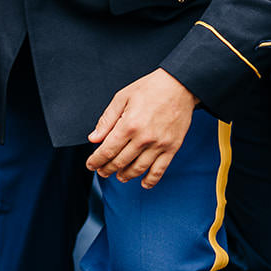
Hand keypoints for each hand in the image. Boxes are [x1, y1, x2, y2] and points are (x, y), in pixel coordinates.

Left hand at [84, 69, 199, 188]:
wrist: (179, 86)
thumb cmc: (149, 88)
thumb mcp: (122, 98)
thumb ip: (107, 120)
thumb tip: (94, 139)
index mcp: (129, 125)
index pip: (107, 150)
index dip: (96, 160)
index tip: (90, 165)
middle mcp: (143, 138)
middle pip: (120, 162)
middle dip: (107, 169)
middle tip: (102, 171)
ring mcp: (159, 145)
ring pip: (138, 169)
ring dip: (125, 176)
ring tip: (119, 176)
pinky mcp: (172, 148)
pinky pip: (159, 170)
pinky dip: (150, 180)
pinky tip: (143, 183)